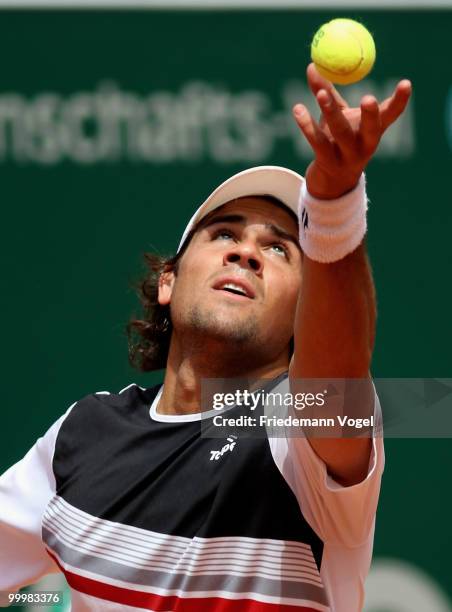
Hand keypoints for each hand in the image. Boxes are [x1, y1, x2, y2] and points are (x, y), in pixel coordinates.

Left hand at [293, 63, 411, 198]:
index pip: (391, 114)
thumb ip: (327, 92)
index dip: (400, 100)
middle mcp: (365, 144)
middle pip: (371, 129)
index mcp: (374, 130)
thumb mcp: (338, 116)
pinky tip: (298, 110)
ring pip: (340, 133)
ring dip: (331, 113)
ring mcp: (347, 156)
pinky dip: (307, 126)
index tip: (406, 83)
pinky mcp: (328, 162)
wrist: (331, 181)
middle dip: (371, 115)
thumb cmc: (338, 141)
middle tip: (369, 98)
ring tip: (321, 94)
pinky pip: (317, 142)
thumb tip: (312, 65)